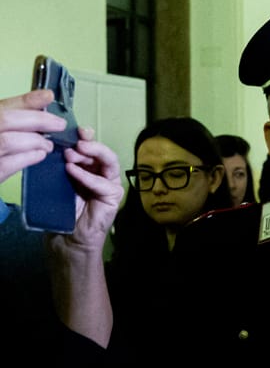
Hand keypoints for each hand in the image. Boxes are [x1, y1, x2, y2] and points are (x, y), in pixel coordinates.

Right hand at [0, 89, 65, 184]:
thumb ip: (19, 112)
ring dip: (36, 141)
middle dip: (38, 120)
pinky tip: (40, 154)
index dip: (27, 101)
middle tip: (59, 124)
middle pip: (6, 120)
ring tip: (48, 144)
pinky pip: (10, 164)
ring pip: (9, 141)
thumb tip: (46, 97)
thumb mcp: (3, 124)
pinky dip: (30, 157)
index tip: (48, 96)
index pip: (3, 106)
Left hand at [58, 126, 123, 250]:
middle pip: (103, 152)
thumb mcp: (60, 182)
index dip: (86, 138)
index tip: (75, 130)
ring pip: (109, 162)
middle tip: (75, 142)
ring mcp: (110, 185)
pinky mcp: (113, 197)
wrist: (68, 237)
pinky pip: (102, 183)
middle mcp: (102, 174)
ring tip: (73, 153)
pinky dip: (87, 176)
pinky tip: (72, 171)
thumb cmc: (63, 211)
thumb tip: (57, 146)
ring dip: (92, 154)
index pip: (91, 149)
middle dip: (90, 143)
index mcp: (90, 168)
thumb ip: (64, 166)